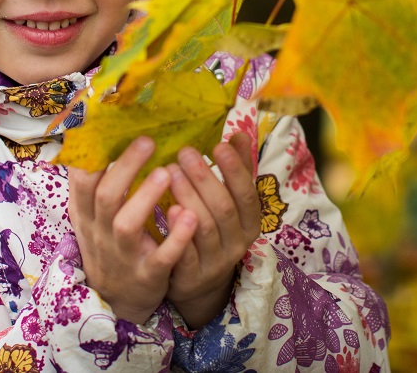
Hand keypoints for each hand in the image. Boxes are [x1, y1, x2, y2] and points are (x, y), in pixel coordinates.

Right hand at [68, 136, 197, 323]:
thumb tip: (97, 133)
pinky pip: (161, 257)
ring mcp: (124, 255)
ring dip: (146, 197)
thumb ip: (94, 183)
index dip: (94, 156)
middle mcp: (101, 232)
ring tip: (167, 173)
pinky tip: (190, 216)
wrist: (117, 301)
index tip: (113, 128)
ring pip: (127, 225)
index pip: (82, 181)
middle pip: (106, 196)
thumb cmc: (110, 243)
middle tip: (149, 140)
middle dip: (126, 167)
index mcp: (87, 214)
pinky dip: (176, 238)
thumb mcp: (93, 216)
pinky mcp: (148, 275)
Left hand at [165, 133, 260, 328]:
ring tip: (169, 171)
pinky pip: (186, 254)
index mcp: (250, 223)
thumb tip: (239, 134)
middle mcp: (237, 243)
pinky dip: (178, 231)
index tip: (218, 145)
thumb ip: (236, 170)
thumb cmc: (214, 229)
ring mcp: (215, 262)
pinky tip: (167, 208)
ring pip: (204, 227)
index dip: (234, 170)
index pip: (247, 194)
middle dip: (204, 178)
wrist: (198, 282)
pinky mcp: (191, 276)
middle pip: (223, 208)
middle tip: (184, 152)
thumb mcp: (230, 203)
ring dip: (188, 196)